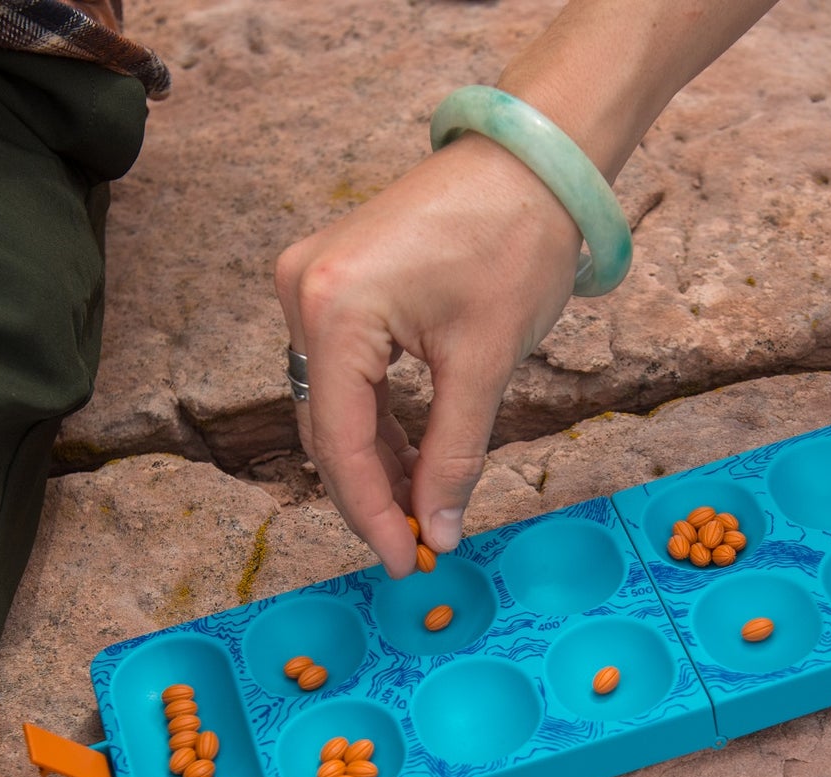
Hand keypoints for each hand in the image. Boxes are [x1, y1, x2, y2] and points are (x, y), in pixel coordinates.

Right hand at [275, 131, 583, 574]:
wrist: (529, 160)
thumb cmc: (514, 242)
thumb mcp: (485, 364)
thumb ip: (454, 455)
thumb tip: (438, 529)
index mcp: (333, 309)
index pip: (340, 441)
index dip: (372, 513)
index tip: (405, 562)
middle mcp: (302, 292)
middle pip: (327, 425)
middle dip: (372, 492)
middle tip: (418, 546)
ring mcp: (308, 282)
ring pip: (332, 403)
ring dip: (375, 460)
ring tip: (422, 512)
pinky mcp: (329, 279)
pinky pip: (341, 370)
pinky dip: (375, 417)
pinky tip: (410, 462)